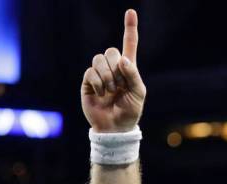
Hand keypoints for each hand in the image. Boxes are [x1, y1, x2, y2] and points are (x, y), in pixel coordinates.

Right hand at [81, 9, 145, 132]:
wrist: (115, 128)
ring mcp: (99, 75)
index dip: (130, 28)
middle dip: (116, 68)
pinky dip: (97, 83)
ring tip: (110, 91)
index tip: (131, 12)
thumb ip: (133, 75)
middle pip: (111, 51)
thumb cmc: (130, 111)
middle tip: (119, 86)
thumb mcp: (138, 94)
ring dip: (106, 77)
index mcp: (128, 69)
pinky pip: (90, 72)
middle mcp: (113, 68)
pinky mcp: (88, 82)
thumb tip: (123, 60)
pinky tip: (100, 94)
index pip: (129, 45)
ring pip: (98, 60)